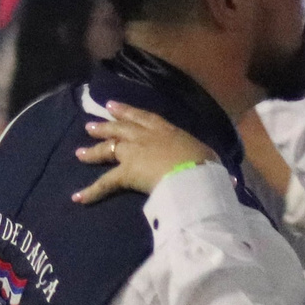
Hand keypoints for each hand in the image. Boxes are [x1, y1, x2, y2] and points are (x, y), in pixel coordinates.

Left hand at [73, 104, 220, 203]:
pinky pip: (105, 183)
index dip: (128, 112)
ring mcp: (134, 152)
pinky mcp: (126, 172)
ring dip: (93, 150)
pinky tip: (77, 198)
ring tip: (79, 151)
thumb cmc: (205, 164)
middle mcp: (146, 136)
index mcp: (167, 130)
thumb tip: (228, 179)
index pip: (144, 118)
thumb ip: (209, 163)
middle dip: (106, 126)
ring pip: (108, 149)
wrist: (193, 171)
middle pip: (121, 128)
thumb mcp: (210, 157)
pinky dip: (90, 192)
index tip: (114, 106)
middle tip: (91, 124)